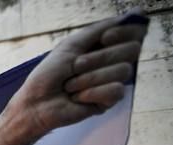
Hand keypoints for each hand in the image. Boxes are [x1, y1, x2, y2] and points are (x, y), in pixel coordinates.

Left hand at [8, 9, 147, 136]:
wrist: (36, 103)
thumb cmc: (48, 75)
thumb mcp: (71, 45)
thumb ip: (100, 29)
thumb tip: (135, 13)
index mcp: (105, 46)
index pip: (135, 32)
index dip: (125, 32)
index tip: (104, 38)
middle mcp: (113, 62)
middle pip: (132, 50)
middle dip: (99, 58)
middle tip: (76, 66)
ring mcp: (112, 81)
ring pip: (123, 71)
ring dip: (90, 77)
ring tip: (70, 85)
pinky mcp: (109, 101)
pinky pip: (115, 90)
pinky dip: (92, 93)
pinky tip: (78, 98)